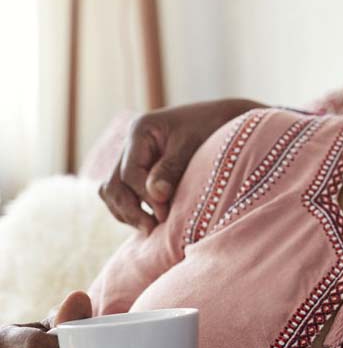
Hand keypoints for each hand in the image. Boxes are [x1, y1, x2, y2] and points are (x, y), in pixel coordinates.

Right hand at [99, 99, 262, 231]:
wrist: (225, 118)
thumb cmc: (212, 126)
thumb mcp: (193, 144)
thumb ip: (172, 168)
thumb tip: (155, 195)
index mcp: (140, 130)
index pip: (130, 173)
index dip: (144, 197)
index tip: (165, 214)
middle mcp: (130, 143)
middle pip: (113, 184)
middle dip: (129, 210)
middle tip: (152, 229)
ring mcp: (132, 157)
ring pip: (112, 191)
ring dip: (127, 212)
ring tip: (150, 228)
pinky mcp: (139, 169)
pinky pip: (123, 193)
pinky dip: (131, 208)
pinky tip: (150, 221)